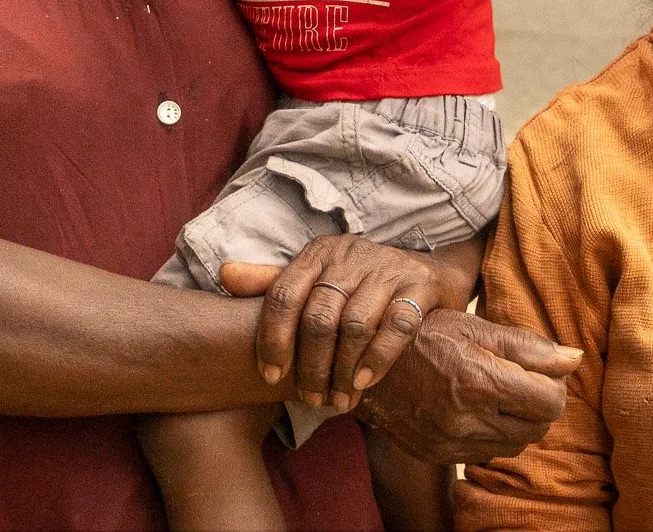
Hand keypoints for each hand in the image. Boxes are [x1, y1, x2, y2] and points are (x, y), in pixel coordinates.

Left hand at [222, 236, 449, 412]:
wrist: (427, 273)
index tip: (271, 378)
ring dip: (342, 370)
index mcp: (318, 254)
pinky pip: (397, 326)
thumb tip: (225, 275)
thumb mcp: (317, 277)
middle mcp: (350, 255)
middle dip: (311, 366)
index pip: (284, 295)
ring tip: (337, 400)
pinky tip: (364, 383)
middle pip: (319, 317)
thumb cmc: (359, 284)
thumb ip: (273, 282)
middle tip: (310, 399)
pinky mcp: (419, 284)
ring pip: (354, 325)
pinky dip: (378, 359)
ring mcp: (386, 268)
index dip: (273, 340)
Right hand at [355, 311, 578, 465]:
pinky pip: (490, 454)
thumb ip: (527, 344)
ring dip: (520, 420)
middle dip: (540, 403)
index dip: (554, 384)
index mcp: (478, 381)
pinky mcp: (441, 455)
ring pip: (517, 444)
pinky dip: (495, 433)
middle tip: (523, 379)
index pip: (550, 401)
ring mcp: (452, 442)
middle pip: (539, 427)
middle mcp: (466, 419)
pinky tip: (480, 409)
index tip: (541, 369)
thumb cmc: (423, 333)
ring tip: (501, 392)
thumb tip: (574, 359)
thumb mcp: (473, 325)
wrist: (365, 362)